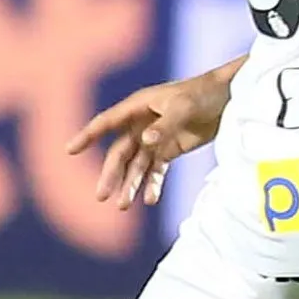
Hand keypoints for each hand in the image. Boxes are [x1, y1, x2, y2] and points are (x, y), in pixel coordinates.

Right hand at [67, 70, 229, 206]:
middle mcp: (142, 124)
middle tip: (102, 196)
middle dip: (111, 174)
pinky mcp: (170, 150)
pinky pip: (157, 171)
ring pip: (136, 166)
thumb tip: (146, 141)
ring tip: (123, 205)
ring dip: (130, 184)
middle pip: (120, 152)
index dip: (87, 135)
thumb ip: (166, 124)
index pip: (107, 122)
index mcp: (139, 107)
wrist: (230, 98)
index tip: (69, 150)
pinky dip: (153, 185)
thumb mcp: (184, 106)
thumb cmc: (203, 93)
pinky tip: (150, 200)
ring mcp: (155, 139)